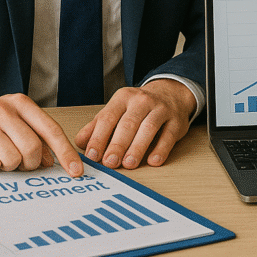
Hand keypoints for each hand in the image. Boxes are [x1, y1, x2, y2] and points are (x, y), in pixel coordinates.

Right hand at [0, 94, 83, 176]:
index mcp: (21, 103)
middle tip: (24, 163)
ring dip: (11, 166)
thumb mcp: (17, 122)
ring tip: (2, 155)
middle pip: (32, 148)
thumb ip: (37, 138)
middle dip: (31, 163)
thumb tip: (52, 161)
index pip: (51, 130)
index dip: (66, 153)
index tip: (76, 171)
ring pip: (13, 160)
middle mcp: (3, 109)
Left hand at [75, 79, 195, 169]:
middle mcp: (141, 101)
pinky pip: (169, 135)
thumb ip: (98, 125)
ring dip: (137, 147)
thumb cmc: (139, 106)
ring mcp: (161, 109)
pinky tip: (153, 161)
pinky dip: (161, 149)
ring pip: (148, 128)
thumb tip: (80, 143)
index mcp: (123, 98)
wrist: (171, 92)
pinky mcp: (176, 121)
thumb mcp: (117, 110)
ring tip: (129, 164)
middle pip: (128, 124)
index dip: (99, 137)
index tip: (92, 155)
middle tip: (110, 163)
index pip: (108, 117)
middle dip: (117, 144)